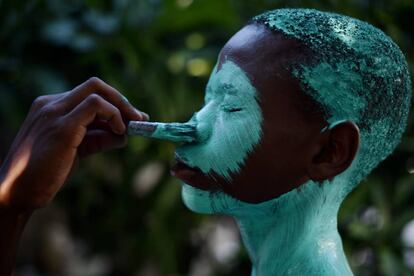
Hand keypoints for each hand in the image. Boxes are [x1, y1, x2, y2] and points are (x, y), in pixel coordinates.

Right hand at [0, 77, 147, 212]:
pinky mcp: (62, 126)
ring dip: (122, 107)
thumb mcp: (77, 151)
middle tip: (139, 118)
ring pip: (97, 91)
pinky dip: (114, 115)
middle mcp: (51, 104)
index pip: (89, 94)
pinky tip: (120, 132)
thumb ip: (98, 139)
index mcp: (51, 107)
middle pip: (95, 86)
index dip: (115, 104)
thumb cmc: (46, 173)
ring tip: (131, 128)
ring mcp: (55, 112)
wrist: (18, 193)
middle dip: (122, 100)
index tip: (132, 118)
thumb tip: (124, 135)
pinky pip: (96, 106)